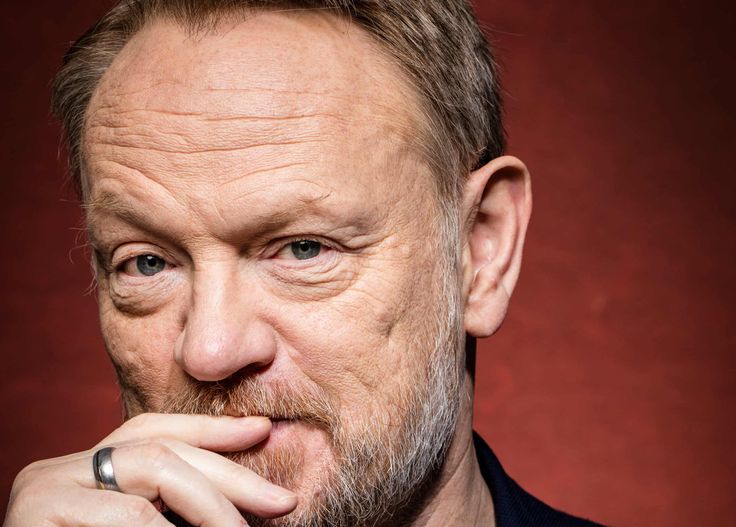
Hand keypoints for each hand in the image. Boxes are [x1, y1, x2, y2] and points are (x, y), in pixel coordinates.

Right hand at [3, 414, 297, 525]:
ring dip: (212, 504)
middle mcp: (62, 468)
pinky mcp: (37, 514)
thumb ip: (172, 511)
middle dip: (230, 473)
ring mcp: (46, 487)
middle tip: (281, 501)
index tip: (262, 430)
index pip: (156, 431)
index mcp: (87, 470)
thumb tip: (245, 504)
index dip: (212, 429)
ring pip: (155, 469)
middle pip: (164, 449)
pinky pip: (131, 518)